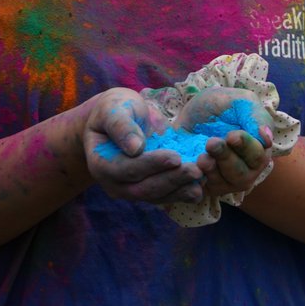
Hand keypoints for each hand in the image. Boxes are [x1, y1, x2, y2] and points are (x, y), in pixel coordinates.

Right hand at [82, 88, 206, 204]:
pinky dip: (184, 193)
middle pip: (145, 188)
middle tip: (197, 170)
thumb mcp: (113, 108)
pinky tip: (202, 186)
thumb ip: (121, 125)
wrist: (121, 120)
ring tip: (203, 178)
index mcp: (101, 164)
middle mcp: (114, 184)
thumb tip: (135, 147)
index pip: (128, 169)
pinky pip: (167, 197)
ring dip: (182, 189)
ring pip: (158, 196)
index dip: (152, 164)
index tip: (175, 157)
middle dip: (173, 179)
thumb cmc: (115, 110)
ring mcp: (132, 191)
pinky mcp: (149, 192)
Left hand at [173, 87, 274, 197]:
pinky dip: (196, 178)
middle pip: (241, 175)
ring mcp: (226, 180)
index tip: (232, 136)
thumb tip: (268, 140)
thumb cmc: (221, 106)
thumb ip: (256, 116)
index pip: (257, 156)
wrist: (190, 112)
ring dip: (212, 170)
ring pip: (224, 183)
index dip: (245, 147)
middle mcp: (246, 170)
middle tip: (212, 143)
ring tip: (201, 156)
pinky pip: (203, 188)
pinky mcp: (206, 185)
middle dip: (226, 158)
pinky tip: (190, 165)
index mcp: (258, 151)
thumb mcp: (240, 101)